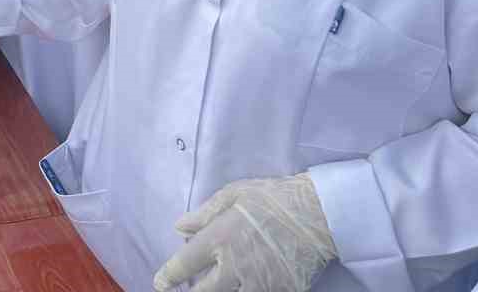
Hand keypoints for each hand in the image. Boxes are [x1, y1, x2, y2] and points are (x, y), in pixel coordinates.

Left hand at [153, 174, 334, 291]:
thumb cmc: (272, 198)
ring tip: (216, 286)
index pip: (184, 265)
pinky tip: (241, 286)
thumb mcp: (232, 195)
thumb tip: (179, 228)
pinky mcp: (281, 291)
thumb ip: (203, 214)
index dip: (168, 276)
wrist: (317, 214)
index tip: (161, 282)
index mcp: (219, 240)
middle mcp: (234, 267)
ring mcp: (258, 284)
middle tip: (186, 290)